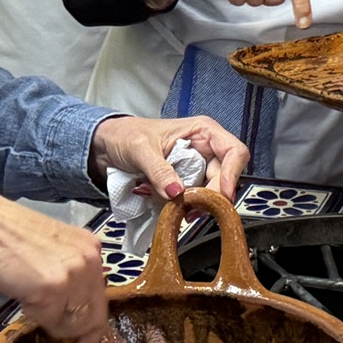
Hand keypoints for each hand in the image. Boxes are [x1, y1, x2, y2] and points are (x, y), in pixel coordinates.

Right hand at [0, 182, 106, 342]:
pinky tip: (22, 295)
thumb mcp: (54, 250)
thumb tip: (73, 306)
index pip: (101, 298)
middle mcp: (90, 261)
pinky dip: (34, 316)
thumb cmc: (8, 235)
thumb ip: (71, 273)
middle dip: (75, 333)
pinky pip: (50, 321)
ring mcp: (74, 275)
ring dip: (50, 321)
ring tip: (29, 299)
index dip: (93, 326)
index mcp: (92, 248)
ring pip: (73, 323)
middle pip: (94, 315)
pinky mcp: (53, 289)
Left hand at [92, 114, 249, 201]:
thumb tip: (177, 192)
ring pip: (211, 192)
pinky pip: (195, 199)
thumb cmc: (125, 135)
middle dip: (210, 196)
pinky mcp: (187, 183)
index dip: (232, 174)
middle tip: (190, 211)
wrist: (108, 146)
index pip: (234, 152)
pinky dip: (185, 207)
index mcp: (203, 131)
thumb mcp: (140, 149)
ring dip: (196, 204)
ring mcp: (197, 167)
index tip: (221, 195)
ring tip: (174, 208)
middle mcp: (206, 149)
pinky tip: (170, 207)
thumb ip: (158, 170)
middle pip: (225, 177)